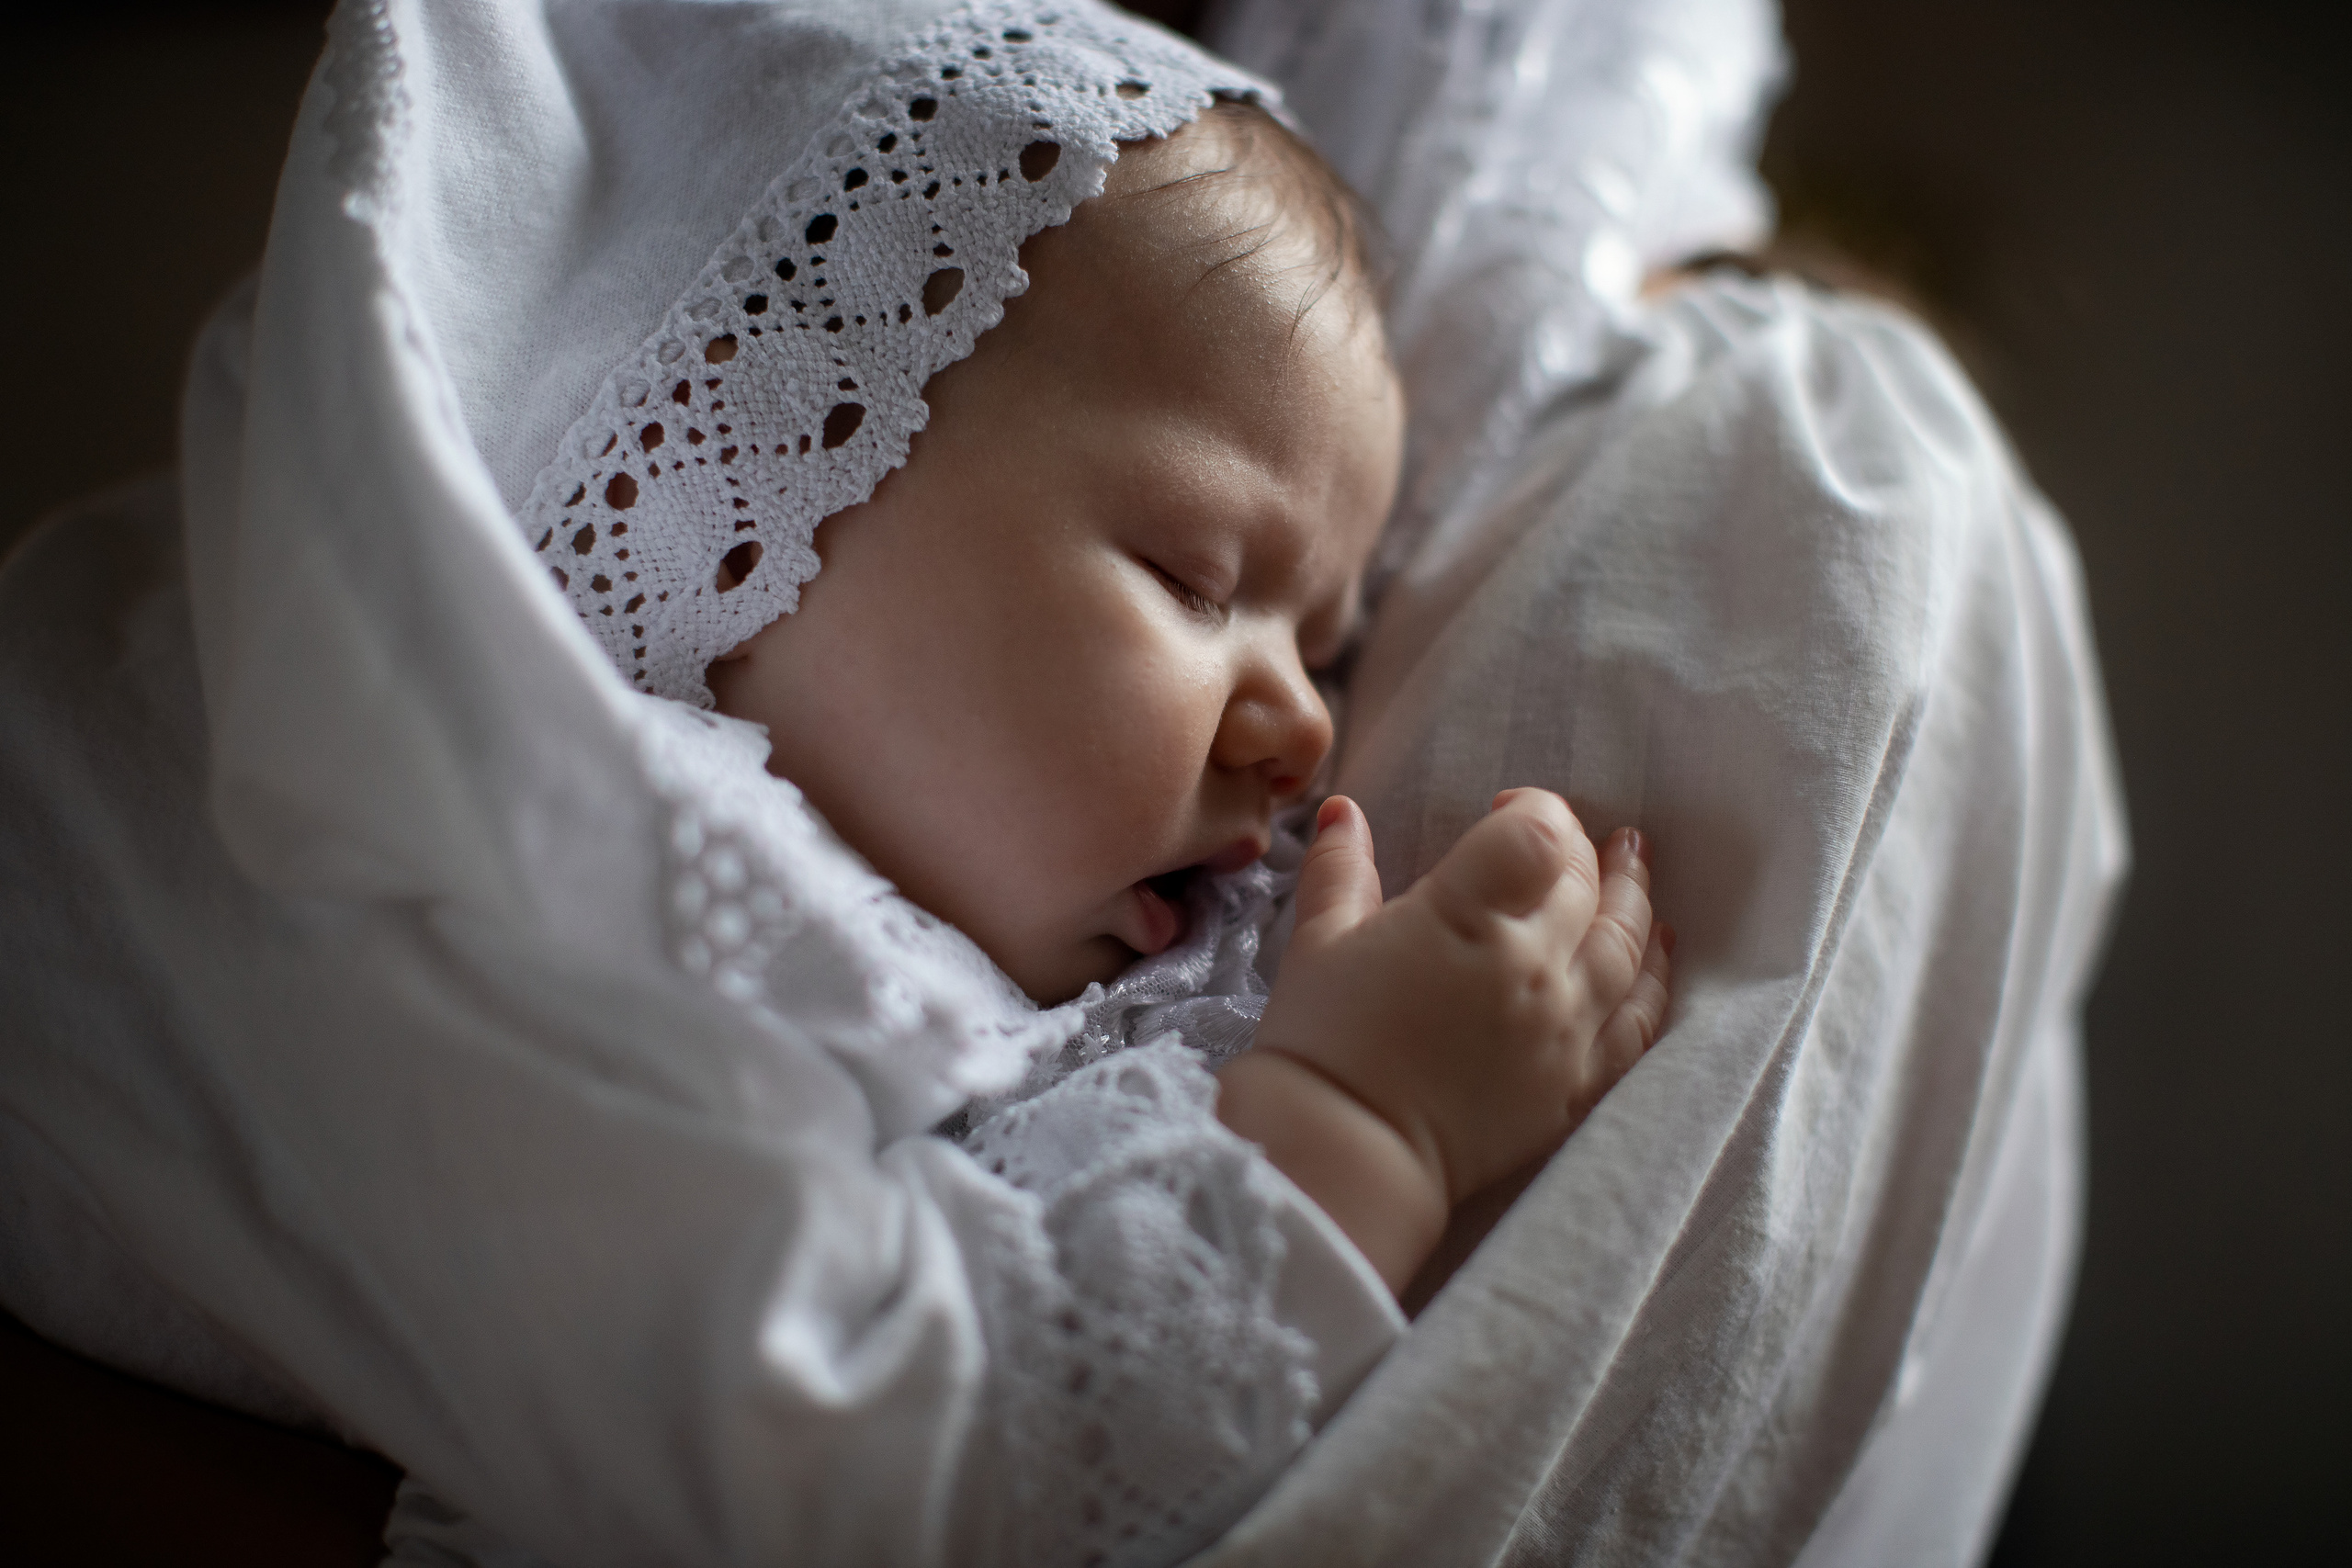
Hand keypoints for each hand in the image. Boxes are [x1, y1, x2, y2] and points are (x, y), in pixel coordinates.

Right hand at [1217, 790, 1671, 1290]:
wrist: (1348, 1153)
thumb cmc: (1324, 1044)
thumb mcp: (1317, 943)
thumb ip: (1340, 870)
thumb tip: (1345, 812)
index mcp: (1466, 920)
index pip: (1537, 836)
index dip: (1535, 810)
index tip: (1506, 811)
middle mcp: (1532, 968)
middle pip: (1586, 885)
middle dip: (1584, 848)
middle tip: (1579, 834)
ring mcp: (1564, 1029)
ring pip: (1627, 946)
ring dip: (1635, 897)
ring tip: (1633, 864)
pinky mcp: (1576, 1085)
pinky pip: (1638, 1023)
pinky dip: (1656, 980)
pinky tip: (1659, 951)